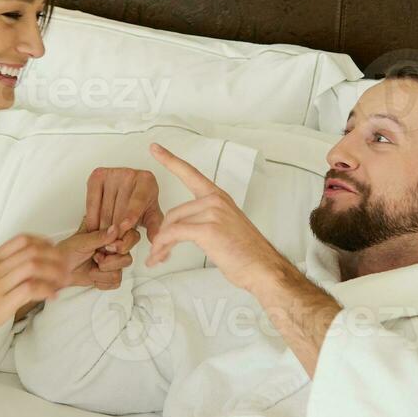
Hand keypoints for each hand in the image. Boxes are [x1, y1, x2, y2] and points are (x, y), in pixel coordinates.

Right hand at [0, 234, 70, 349]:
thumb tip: (14, 274)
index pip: (21, 240)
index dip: (44, 242)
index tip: (54, 250)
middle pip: (33, 250)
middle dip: (55, 257)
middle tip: (65, 267)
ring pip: (34, 266)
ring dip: (55, 272)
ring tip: (63, 281)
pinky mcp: (0, 304)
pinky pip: (30, 288)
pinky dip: (47, 290)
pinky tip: (53, 296)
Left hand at [57, 222, 140, 289]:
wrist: (59, 270)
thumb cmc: (67, 251)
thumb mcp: (81, 241)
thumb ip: (99, 236)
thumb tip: (114, 229)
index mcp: (109, 235)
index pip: (131, 236)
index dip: (124, 244)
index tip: (109, 247)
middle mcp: (114, 249)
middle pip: (127, 258)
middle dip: (109, 261)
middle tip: (96, 257)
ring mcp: (113, 263)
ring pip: (120, 272)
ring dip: (102, 272)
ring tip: (92, 267)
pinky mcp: (109, 276)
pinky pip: (115, 282)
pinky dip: (101, 281)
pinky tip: (93, 275)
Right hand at [84, 167, 162, 244]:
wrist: (128, 190)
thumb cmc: (142, 204)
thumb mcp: (151, 216)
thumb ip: (155, 228)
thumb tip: (156, 240)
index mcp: (147, 181)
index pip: (138, 200)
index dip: (131, 214)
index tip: (124, 226)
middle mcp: (130, 174)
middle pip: (119, 208)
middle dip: (116, 230)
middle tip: (114, 244)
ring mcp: (112, 173)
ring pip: (105, 208)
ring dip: (103, 228)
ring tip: (105, 239)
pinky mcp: (97, 175)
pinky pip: (91, 201)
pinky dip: (92, 217)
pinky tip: (95, 227)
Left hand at [145, 143, 292, 293]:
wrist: (262, 268)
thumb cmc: (246, 253)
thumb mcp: (226, 227)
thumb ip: (206, 220)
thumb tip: (182, 229)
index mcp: (219, 197)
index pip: (191, 173)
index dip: (170, 159)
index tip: (155, 148)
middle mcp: (215, 200)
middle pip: (174, 212)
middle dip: (163, 234)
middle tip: (157, 251)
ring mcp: (212, 212)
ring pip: (172, 224)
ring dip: (161, 243)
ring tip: (158, 257)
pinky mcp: (208, 229)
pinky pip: (174, 234)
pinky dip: (162, 246)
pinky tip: (159, 256)